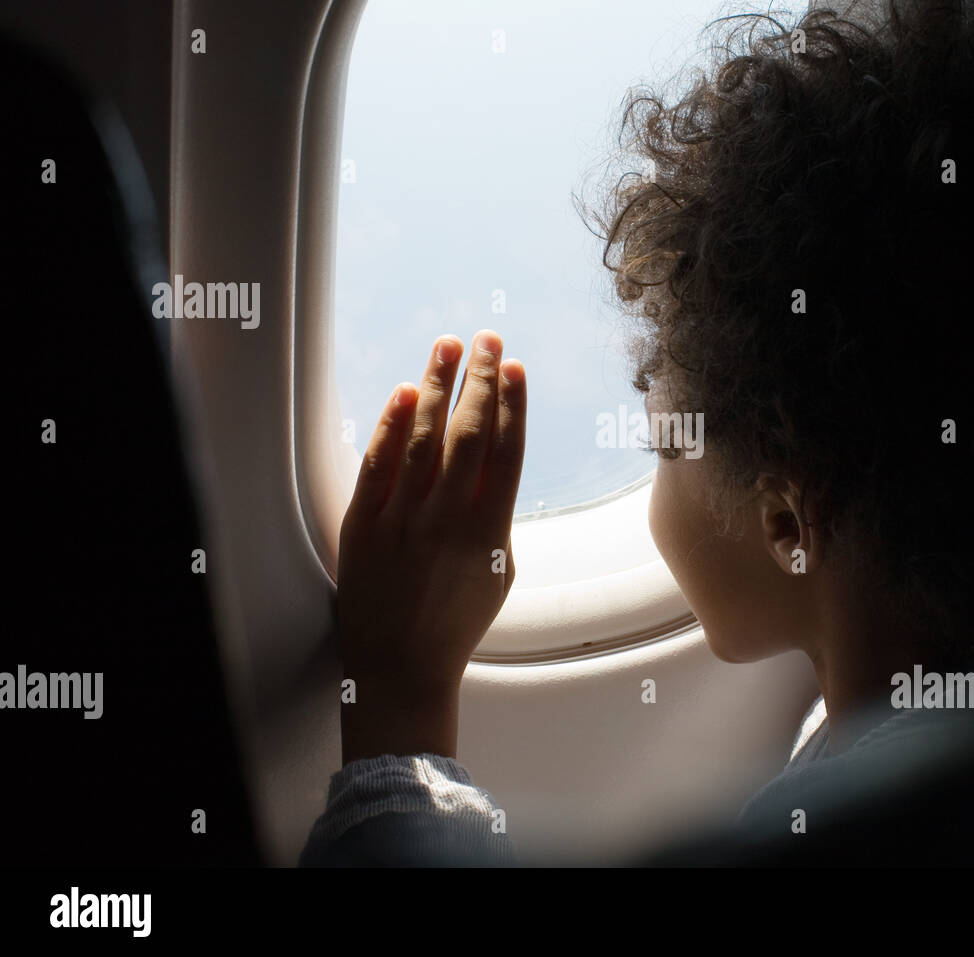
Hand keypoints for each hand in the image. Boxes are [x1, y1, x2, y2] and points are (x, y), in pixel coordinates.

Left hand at [337, 330, 525, 761]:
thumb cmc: (455, 622)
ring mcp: (404, 520)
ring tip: (448, 345)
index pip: (506, 452)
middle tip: (489, 339)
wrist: (400, 667)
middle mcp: (449, 519)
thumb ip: (498, 517)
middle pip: (470, 434)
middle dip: (481, 381)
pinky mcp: (364, 525)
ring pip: (425, 439)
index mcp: (490, 532)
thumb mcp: (497, 572)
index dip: (512, 405)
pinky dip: (391, 427)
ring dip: (437, 386)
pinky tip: (404, 393)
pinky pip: (379, 466)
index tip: (515, 367)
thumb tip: (495, 467)